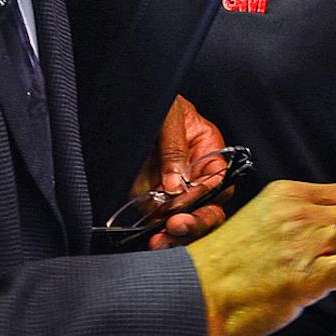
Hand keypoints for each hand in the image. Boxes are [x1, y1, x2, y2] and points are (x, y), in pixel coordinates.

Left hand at [129, 96, 230, 248]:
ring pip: (183, 220)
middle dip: (196, 222)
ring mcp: (170, 187)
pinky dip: (155, 232)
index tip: (184, 202)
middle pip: (207, 207)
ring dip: (175, 234)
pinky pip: (156, 220)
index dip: (206, 195)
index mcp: (207, 149)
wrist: (117, 94)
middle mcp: (193, 172)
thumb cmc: (150, 95)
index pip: (219, 181)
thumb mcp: (168, 114)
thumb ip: (174, 148)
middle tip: (177, 227)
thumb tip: (176, 186)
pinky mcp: (147, 196)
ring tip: (161, 241)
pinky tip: (151, 238)